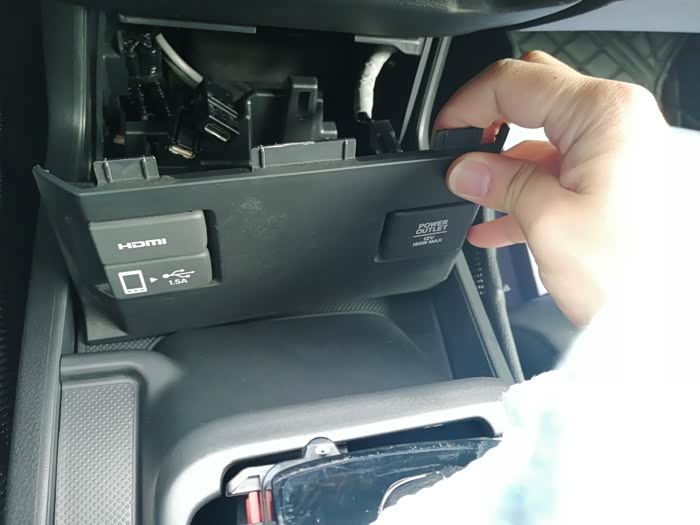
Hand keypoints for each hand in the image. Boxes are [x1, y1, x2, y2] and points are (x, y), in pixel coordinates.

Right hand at [436, 51, 667, 325]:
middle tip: (458, 152)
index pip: (516, 81)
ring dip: (504, 162)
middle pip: (532, 95)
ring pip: (542, 134)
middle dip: (487, 121)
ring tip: (473, 199)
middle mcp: (618, 120)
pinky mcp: (616, 176)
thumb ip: (500, 183)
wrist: (668, 321)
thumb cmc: (635, 278)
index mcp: (604, 114)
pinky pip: (558, 166)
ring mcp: (619, 147)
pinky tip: (496, 221)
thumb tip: (463, 169)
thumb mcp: (548, 224)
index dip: (467, 105)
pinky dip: (525, 184)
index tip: (442, 134)